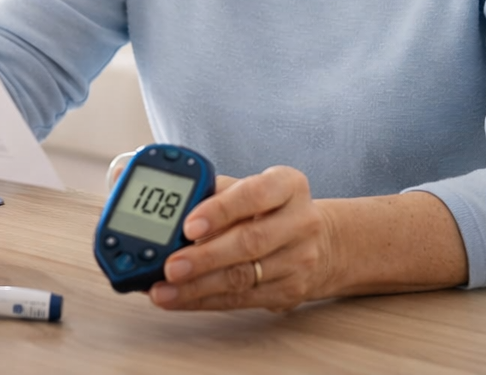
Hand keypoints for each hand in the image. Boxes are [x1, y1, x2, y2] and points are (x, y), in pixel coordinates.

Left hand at [149, 166, 333, 312]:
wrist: (320, 243)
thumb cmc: (269, 210)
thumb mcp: (247, 188)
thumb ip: (212, 193)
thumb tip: (170, 214)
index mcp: (288, 185)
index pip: (255, 194)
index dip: (220, 210)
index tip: (188, 225)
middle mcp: (300, 222)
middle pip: (249, 242)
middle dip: (204, 257)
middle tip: (170, 266)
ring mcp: (299, 260)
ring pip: (244, 277)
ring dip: (198, 287)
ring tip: (165, 289)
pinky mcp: (290, 292)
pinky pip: (242, 300)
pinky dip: (206, 300)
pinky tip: (181, 299)